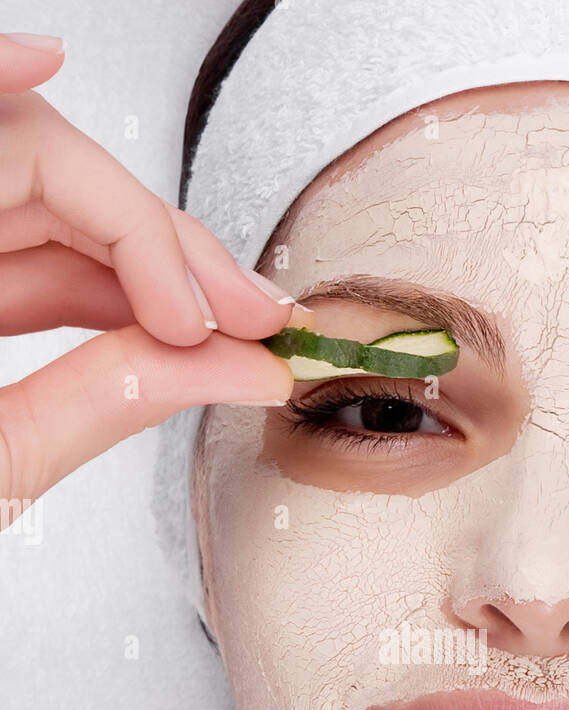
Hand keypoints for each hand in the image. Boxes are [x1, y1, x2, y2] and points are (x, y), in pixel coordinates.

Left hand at [0, 32, 307, 523]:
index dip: (137, 224)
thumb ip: (102, 402)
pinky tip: (163, 334)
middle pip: (51, 172)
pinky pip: (25, 271)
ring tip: (224, 338)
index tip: (203, 313)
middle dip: (163, 244)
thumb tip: (222, 366)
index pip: (32, 154)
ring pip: (50, 221)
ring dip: (147, 277)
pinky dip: (100, 301)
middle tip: (250, 316)